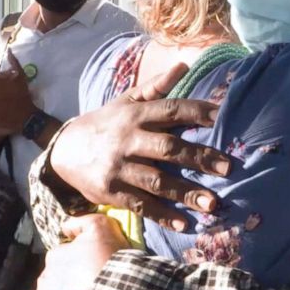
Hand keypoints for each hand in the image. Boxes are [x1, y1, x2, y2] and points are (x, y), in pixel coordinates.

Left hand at [21, 215, 129, 289]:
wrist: (116, 288)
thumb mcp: (100, 226)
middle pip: (51, 278)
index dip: (73, 262)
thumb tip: (65, 226)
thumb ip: (79, 222)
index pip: (59, 257)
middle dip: (64, 280)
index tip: (87, 266)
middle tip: (83, 284)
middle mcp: (46, 276)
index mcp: (55, 256)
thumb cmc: (108, 257)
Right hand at [50, 63, 230, 230]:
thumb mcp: (125, 101)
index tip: (222, 117)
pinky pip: (141, 205)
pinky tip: (184, 224)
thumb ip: (156, 87)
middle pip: (169, 148)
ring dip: (186, 193)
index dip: (197, 112)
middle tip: (228, 167)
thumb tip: (184, 66)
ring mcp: (119, 168)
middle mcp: (129, 140)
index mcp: (136, 115)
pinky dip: (162, 215)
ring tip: (213, 204)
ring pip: (157, 181)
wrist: (62, 150)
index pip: (171, 110)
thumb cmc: (105, 123)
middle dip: (199, 157)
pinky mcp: (111, 192)